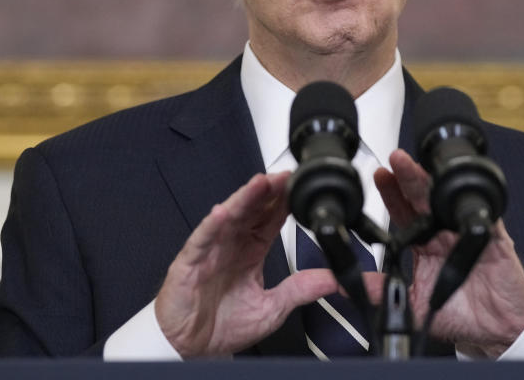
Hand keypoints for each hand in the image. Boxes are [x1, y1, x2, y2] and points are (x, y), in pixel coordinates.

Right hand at [153, 171, 336, 356]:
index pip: (270, 219)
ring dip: (244, 199)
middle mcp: (231, 245)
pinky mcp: (190, 262)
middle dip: (268, 192)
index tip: (300, 186)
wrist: (191, 348)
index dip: (283, 202)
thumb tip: (333, 281)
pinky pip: (202, 239)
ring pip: (229, 217)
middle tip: (286, 175)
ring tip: (261, 183)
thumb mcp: (272, 308)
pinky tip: (223, 212)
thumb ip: (300, 291)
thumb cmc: (222, 325)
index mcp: (251, 252)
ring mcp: (211, 251)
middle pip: (252, 211)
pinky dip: (212, 225)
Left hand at [372, 149, 523, 357]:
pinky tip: (460, 197)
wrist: (495, 328)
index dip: (392, 193)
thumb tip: (342, 283)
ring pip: (451, 201)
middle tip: (396, 161)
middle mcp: (445, 233)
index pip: (405, 211)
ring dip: (436, 184)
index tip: (379, 175)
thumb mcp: (412, 303)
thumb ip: (379, 290)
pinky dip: (475, 208)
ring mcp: (468, 234)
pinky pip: (485, 220)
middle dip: (410, 177)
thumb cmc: (460, 310)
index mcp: (426, 243)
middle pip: (425, 198)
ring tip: (421, 170)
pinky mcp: (494, 242)